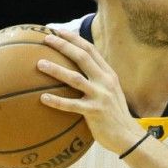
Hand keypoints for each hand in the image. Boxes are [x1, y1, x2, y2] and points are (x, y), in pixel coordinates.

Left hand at [38, 30, 142, 154]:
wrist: (128, 136)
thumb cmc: (114, 115)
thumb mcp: (110, 92)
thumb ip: (97, 80)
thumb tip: (75, 71)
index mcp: (109, 74)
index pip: (91, 50)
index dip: (74, 39)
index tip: (58, 31)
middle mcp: (106, 81)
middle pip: (83, 57)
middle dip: (64, 45)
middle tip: (46, 39)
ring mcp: (101, 96)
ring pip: (75, 78)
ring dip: (56, 69)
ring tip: (39, 64)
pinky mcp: (95, 112)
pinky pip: (72, 105)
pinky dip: (57, 101)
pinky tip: (42, 98)